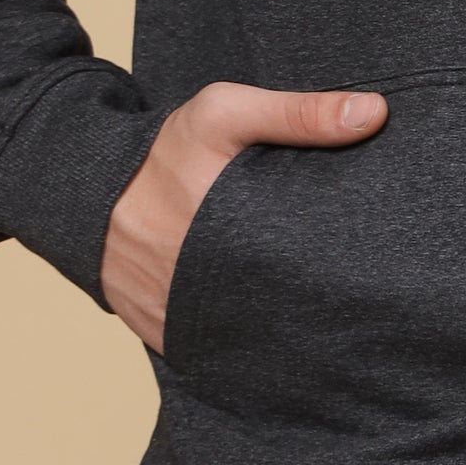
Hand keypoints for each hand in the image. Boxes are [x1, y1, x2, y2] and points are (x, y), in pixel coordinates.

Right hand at [101, 81, 386, 350]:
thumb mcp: (223, 114)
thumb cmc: (161, 150)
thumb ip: (298, 114)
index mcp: (234, 229)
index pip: (313, 263)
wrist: (84, 192)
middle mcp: (211, 285)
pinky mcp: (169, 339)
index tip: (381, 262)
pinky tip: (278, 336)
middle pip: (291, 305)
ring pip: (259, 336)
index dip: (349, 267)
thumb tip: (375, 113)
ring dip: (288, 329)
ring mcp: (188, 319)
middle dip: (325, 302)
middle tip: (365, 297)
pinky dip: (248, 345)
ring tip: (328, 322)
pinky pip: (221, 351)